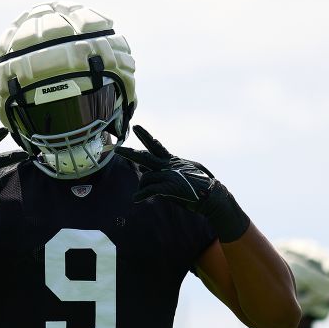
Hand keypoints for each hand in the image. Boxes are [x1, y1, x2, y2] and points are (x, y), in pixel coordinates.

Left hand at [115, 125, 250, 241]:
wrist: (211, 194)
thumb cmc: (201, 185)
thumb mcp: (185, 172)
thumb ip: (169, 169)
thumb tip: (150, 170)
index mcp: (172, 161)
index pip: (155, 146)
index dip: (145, 137)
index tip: (136, 128)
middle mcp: (168, 166)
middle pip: (145, 157)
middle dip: (130, 153)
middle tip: (117, 149)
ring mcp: (168, 175)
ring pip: (146, 178)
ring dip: (143, 189)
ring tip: (141, 196)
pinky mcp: (169, 187)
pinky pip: (150, 190)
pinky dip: (141, 195)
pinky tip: (136, 199)